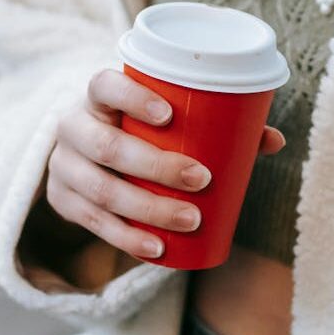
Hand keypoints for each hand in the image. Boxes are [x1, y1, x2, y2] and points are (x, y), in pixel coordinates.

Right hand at [47, 69, 285, 259]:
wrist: (80, 159)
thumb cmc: (133, 133)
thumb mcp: (156, 123)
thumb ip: (212, 125)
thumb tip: (272, 140)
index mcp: (96, 98)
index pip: (103, 86)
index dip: (132, 97)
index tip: (170, 115)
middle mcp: (72, 129)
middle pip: (106, 146)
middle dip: (156, 166)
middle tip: (202, 180)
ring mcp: (63, 167)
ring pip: (101, 191)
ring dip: (148, 209)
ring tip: (190, 220)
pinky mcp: (61, 201)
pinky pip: (94, 224)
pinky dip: (127, 238)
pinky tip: (156, 248)